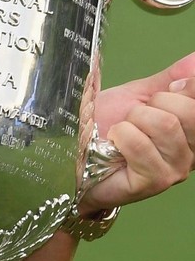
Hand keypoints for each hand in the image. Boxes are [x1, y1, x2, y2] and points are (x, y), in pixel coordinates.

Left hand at [83, 52, 194, 212]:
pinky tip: (114, 145)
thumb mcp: (139, 96)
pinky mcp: (153, 182)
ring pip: (165, 125)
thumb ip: (169, 79)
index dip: (182, 87)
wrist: (77, 157)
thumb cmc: (108, 127)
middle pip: (189, 112)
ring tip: (122, 131)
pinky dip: (120, 136)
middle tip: (134, 116)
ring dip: (132, 121)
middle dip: (153, 104)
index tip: (165, 90)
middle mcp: (192, 154)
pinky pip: (140, 144)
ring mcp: (175, 170)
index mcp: (193, 132)